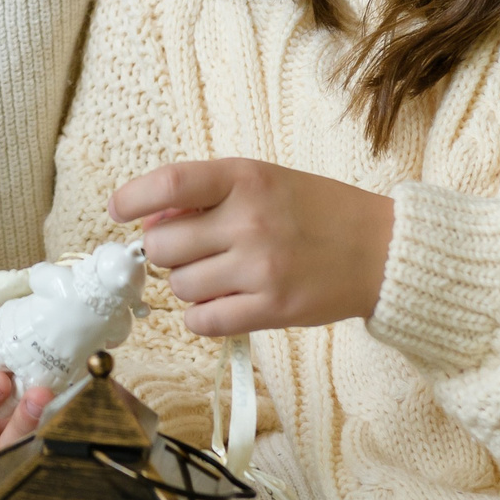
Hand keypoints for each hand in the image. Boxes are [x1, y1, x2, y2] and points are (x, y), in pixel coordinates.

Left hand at [114, 159, 393, 336]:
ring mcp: (260, 267)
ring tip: (215, 274)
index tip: (118, 209)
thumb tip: (149, 218)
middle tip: (187, 249)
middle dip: (165, 249)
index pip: (170, 183)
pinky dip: (202, 316)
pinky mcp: (272, 308)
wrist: (382, 250)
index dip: (133, 198)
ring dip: (186, 283)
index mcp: (245, 178)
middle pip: (163, 245)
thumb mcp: (264, 180)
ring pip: (180, 285)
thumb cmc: (317, 210)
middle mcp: (249, 221)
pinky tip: (220, 302)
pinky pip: (205, 320)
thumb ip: (208, 195)